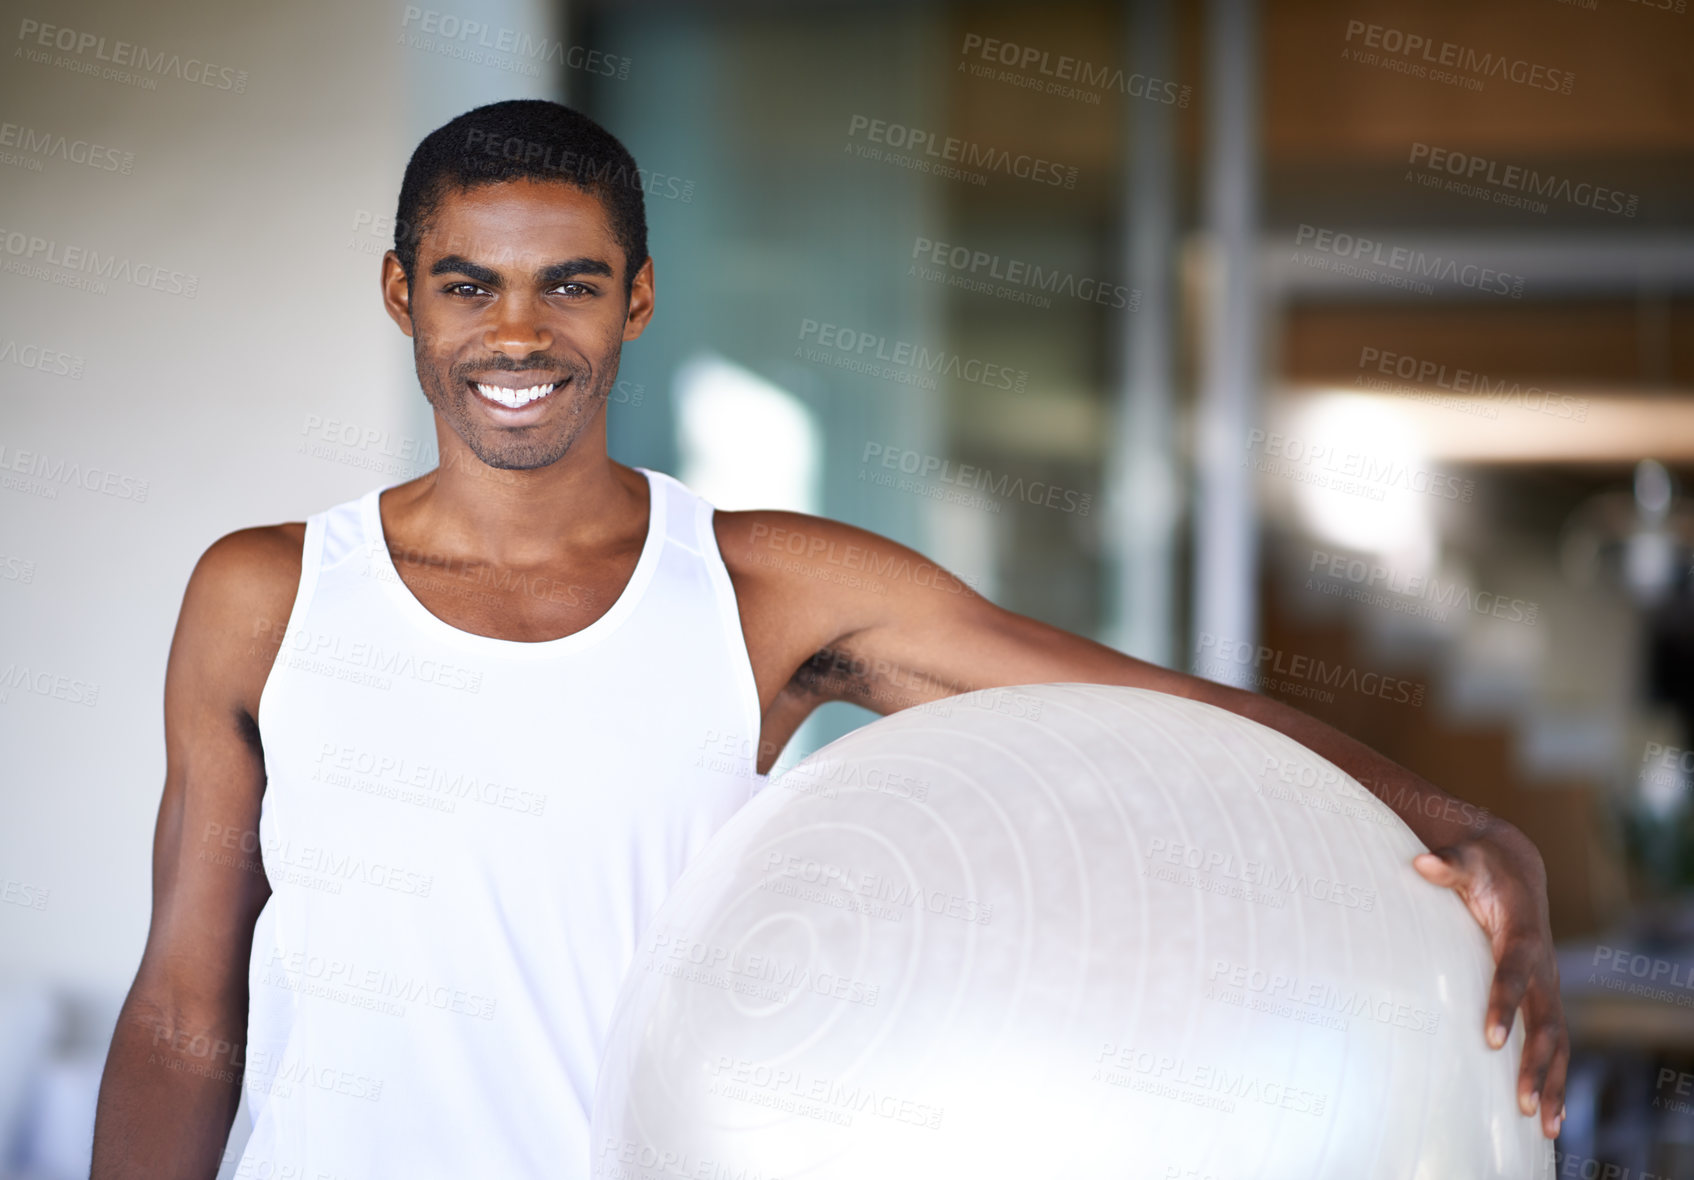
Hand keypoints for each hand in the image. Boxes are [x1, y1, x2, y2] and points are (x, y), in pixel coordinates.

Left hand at [1413, 820, 1566, 1139]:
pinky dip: (1554, 1077)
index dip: (1505, 1004)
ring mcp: (1547, 985)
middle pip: (1546, 1022)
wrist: (1514, 869)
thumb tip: (1424, 863)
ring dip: (1551, 1082)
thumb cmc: (1481, 867)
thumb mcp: (1466, 859)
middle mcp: (1542, 967)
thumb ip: (1447, 864)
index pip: (1515, 973)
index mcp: (1521, 936)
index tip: (1491, 1039)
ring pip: (1557, 1041)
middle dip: (1535, 1062)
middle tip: (1522, 1101)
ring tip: (1543, 1123)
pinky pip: (1554, 1043)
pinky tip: (1548, 1116)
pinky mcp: (1543, 998)